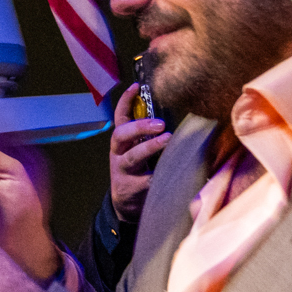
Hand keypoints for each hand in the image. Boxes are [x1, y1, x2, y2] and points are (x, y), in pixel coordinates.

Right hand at [107, 83, 169, 222]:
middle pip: (120, 135)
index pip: (120, 117)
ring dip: (150, 147)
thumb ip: (148, 136)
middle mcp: (118, 153)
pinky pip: (146, 180)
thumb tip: (172, 117)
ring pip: (132, 157)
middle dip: (139, 126)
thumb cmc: (138, 171)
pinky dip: (158, 175)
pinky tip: (172, 173)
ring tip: (167, 139)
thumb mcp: (138, 150)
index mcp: (121, 142)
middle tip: (160, 123)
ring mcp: (123, 171)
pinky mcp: (131, 188)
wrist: (127, 204)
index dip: (125, 101)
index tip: (136, 87)